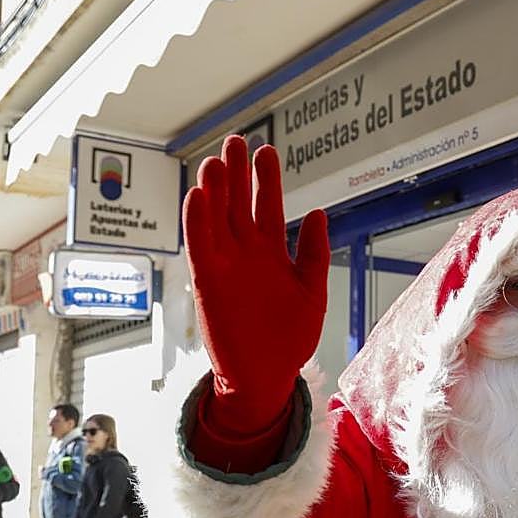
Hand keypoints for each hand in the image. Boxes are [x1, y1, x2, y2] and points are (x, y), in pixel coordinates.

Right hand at [183, 135, 329, 432]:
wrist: (267, 377)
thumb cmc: (290, 339)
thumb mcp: (313, 293)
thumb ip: (314, 253)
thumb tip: (319, 213)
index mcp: (272, 253)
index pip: (267, 206)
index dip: (266, 179)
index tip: (265, 151)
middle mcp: (246, 254)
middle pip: (238, 204)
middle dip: (237, 173)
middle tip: (235, 141)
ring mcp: (226, 266)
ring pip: (217, 219)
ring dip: (215, 190)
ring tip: (216, 161)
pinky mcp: (209, 283)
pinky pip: (201, 247)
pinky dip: (198, 222)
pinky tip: (199, 196)